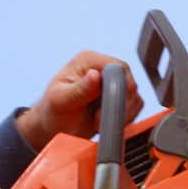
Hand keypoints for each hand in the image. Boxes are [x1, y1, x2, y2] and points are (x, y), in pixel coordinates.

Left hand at [15, 51, 143, 149]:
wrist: (53, 128)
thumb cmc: (52, 112)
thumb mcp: (60, 101)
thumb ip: (78, 89)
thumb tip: (94, 75)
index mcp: (87, 61)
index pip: (118, 67)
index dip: (120, 87)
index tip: (110, 106)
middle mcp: (102, 68)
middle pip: (129, 80)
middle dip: (119, 103)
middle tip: (100, 118)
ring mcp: (112, 82)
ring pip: (134, 95)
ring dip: (120, 113)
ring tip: (98, 122)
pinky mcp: (119, 97)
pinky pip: (135, 105)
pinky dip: (125, 117)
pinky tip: (107, 122)